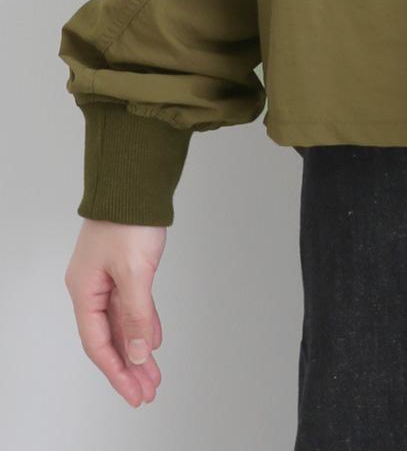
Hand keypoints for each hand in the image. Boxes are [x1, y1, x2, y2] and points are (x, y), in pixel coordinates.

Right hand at [64, 217, 167, 406]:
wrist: (135, 183)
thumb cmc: (128, 220)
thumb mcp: (134, 271)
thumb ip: (136, 314)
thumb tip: (137, 352)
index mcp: (84, 291)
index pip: (98, 343)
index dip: (116, 371)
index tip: (133, 393)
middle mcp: (92, 288)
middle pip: (109, 337)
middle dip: (128, 367)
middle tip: (146, 392)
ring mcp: (107, 278)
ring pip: (122, 323)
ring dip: (137, 349)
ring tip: (153, 375)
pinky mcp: (124, 267)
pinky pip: (132, 305)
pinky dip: (142, 323)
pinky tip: (152, 340)